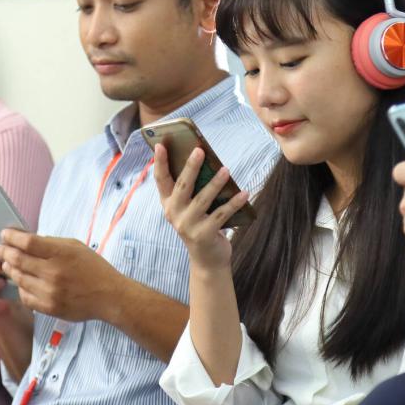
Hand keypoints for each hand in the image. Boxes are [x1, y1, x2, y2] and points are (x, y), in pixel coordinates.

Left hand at [0, 229, 129, 322]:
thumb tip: (25, 239)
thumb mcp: (75, 247)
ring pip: (18, 279)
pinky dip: (20, 288)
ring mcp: (50, 292)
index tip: (5, 234)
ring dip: (10, 269)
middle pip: (18, 260)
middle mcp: (54, 273)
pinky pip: (25, 296)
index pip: (28, 242)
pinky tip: (22, 282)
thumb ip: (50, 243)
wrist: (109, 296)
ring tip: (7, 264)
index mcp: (62, 253)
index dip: (12, 237)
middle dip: (4, 252)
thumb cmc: (93, 269)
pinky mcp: (49, 307)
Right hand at [153, 144, 248, 268]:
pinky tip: (244, 192)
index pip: (161, 180)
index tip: (160, 145)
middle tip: (199, 150)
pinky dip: (234, 203)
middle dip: (191, 167)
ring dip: (216, 183)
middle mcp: (174, 214)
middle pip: (182, 186)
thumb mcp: (190, 208)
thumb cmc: (200, 225)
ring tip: (226, 169)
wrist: (207, 259)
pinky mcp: (204, 235)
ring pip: (203, 199)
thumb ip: (192, 189)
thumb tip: (208, 162)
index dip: (159, 162)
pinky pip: (222, 214)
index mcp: (168, 204)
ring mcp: (188, 226)